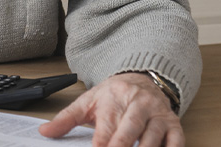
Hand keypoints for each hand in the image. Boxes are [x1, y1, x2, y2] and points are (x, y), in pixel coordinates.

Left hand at [39, 72, 182, 146]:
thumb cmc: (112, 96)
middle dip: (121, 146)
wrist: (142, 80)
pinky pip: (176, 141)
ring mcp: (158, 114)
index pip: (107, 125)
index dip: (102, 142)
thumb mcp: (87, 102)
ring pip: (152, 137)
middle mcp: (138, 104)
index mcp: (113, 98)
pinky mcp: (174, 125)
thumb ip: (65, 119)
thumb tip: (43, 132)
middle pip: (129, 130)